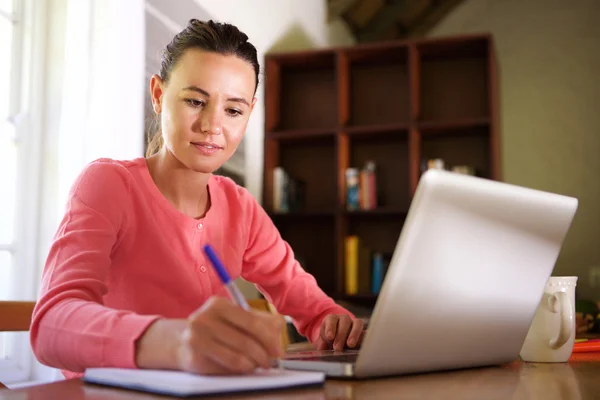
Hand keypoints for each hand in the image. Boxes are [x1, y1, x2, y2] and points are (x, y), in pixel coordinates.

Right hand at [134, 296, 280, 375]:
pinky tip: (246, 366)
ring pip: (239, 355)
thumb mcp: (236, 319)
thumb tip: (279, 330)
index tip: (278, 350)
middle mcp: (205, 318)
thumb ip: (261, 322)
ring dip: (255, 363)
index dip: (270, 338)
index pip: (252, 321)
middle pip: (247, 339)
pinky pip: (228, 364)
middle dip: (265, 353)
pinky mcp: (194, 355)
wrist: (182, 342)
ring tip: (258, 363)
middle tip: (271, 361)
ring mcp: (197, 337)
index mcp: (219, 304)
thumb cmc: (217, 330)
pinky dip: (243, 368)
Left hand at [316, 314, 363, 350]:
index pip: (331, 320)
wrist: (338, 339)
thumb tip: (321, 349)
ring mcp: (354, 323)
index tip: (330, 337)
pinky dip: (364, 337)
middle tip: (337, 348)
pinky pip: (365, 332)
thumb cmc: (330, 339)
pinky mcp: (362, 331)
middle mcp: (344, 318)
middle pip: (344, 322)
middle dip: (341, 335)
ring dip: (354, 334)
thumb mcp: (323, 341)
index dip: (330, 328)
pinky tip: (363, 344)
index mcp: (332, 319)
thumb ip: (322, 344)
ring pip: (357, 324)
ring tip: (350, 345)